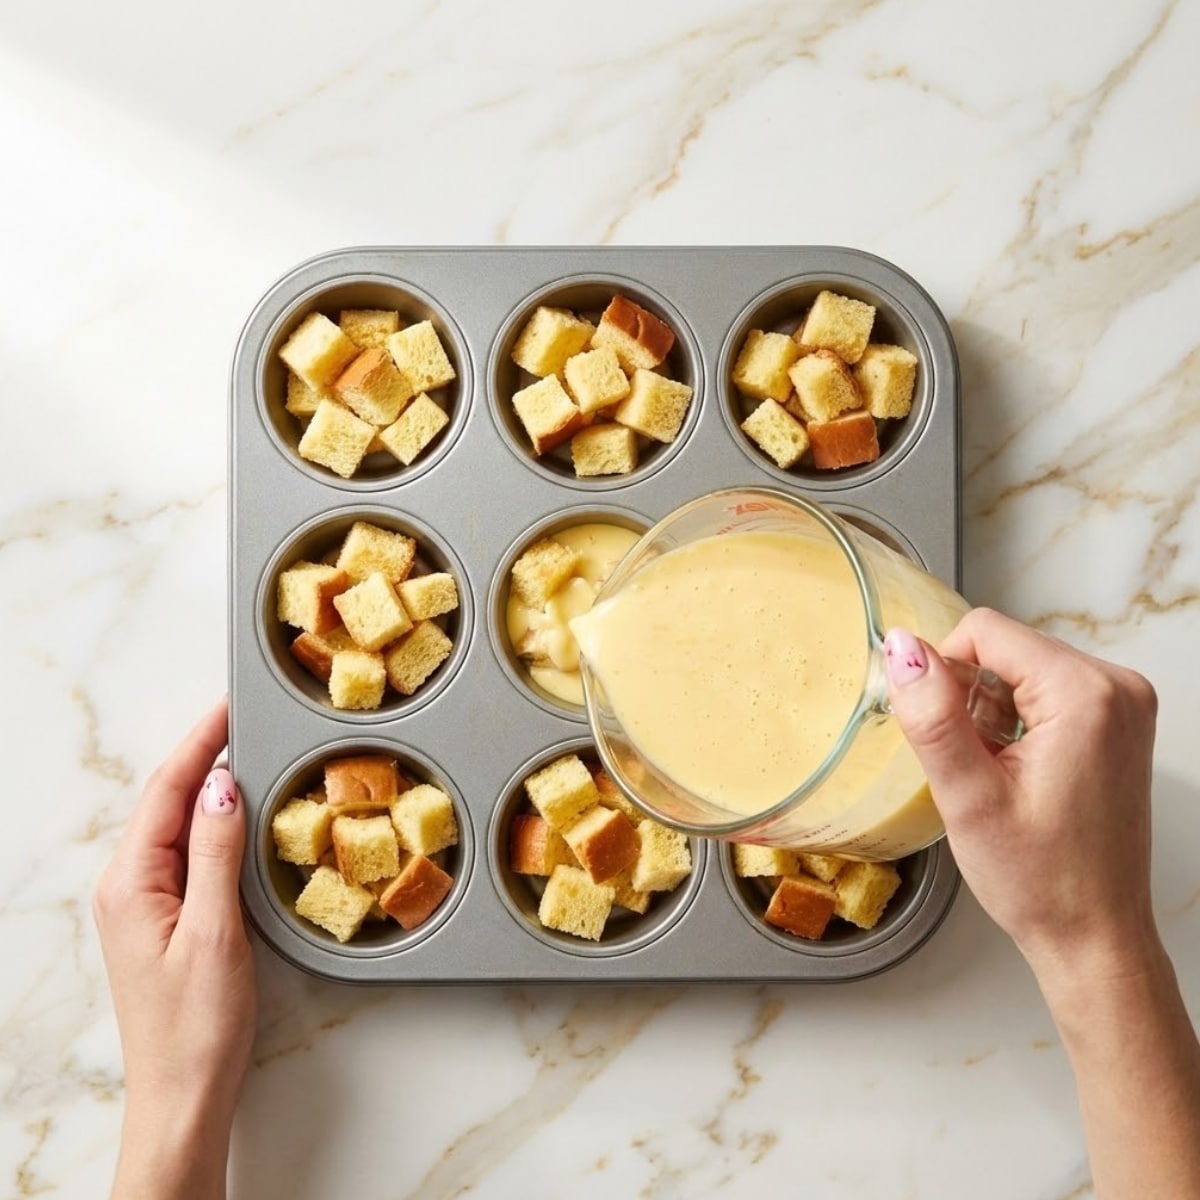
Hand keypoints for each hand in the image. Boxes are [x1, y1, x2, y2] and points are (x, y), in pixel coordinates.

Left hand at [94, 698, 256, 1199]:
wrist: (183, 1093)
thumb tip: (221, 785)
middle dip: (204, 753)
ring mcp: (142, 901)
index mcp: (131, 882)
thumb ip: (215, 853)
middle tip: (247, 716)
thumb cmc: (197, 1024)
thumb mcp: (214, 932)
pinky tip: (237, 813)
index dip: (201, 742)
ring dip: (209, 785)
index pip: (168, 790)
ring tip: (248, 750)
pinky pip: (186, 851)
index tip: (230, 704)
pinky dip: (212, 822)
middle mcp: (127, 884)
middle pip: (166, 799)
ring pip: (176, 823)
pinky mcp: (162, 917)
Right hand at [885, 613, 1199, 1197]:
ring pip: (1020, 669)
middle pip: (1005, 647)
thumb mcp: (968, 797)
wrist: (1095, 934)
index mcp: (1085, 694)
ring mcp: (1122, 704)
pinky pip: (1044, 691)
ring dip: (990, 712)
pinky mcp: (1116, 721)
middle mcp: (1116, 687)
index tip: (945, 734)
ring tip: (997, 774)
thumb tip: (901, 649)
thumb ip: (932, 715)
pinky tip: (1016, 771)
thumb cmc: (1042, 881)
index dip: (944, 675)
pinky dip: (1016, 722)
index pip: (985, 631)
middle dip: (970, 698)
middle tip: (974, 766)